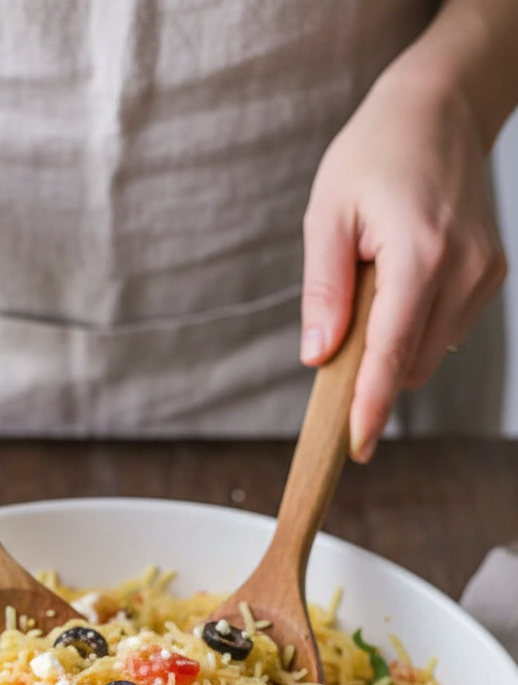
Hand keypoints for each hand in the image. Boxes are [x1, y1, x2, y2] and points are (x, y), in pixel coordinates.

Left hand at [301, 55, 506, 461]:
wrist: (439, 108)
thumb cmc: (374, 154)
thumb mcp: (327, 215)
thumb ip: (324, 291)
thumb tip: (318, 357)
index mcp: (419, 254)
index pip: (391, 353)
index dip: (370, 407)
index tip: (355, 448)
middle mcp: (462, 269)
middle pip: (409, 363)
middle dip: (371, 369)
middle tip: (342, 326)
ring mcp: (484, 274)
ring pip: (428, 353)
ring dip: (394, 346)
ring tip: (377, 284)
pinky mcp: (492, 274)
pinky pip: (445, 330)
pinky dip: (416, 326)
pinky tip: (403, 283)